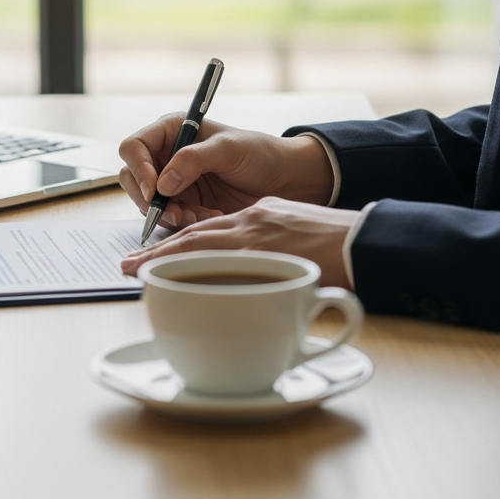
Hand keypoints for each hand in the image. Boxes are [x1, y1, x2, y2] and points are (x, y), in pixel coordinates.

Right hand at [117, 114, 335, 228]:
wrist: (283, 180)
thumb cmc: (259, 153)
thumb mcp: (229, 149)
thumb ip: (193, 160)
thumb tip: (161, 184)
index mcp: (172, 130)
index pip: (135, 147)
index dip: (139, 168)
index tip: (154, 189)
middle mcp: (166, 155)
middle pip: (132, 177)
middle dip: (149, 199)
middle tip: (172, 213)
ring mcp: (173, 181)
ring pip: (148, 202)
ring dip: (169, 213)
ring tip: (199, 216)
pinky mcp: (183, 203)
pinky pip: (168, 217)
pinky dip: (184, 221)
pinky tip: (207, 217)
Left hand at [119, 197, 356, 288]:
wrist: (370, 240)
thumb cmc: (343, 243)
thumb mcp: (299, 234)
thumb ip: (273, 249)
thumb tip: (261, 278)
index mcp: (260, 217)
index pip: (209, 229)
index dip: (178, 241)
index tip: (153, 254)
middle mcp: (252, 223)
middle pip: (194, 236)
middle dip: (158, 251)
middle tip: (129, 265)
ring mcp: (257, 239)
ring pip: (198, 246)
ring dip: (162, 260)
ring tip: (135, 272)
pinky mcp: (265, 256)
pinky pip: (218, 264)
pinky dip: (190, 271)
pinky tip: (169, 281)